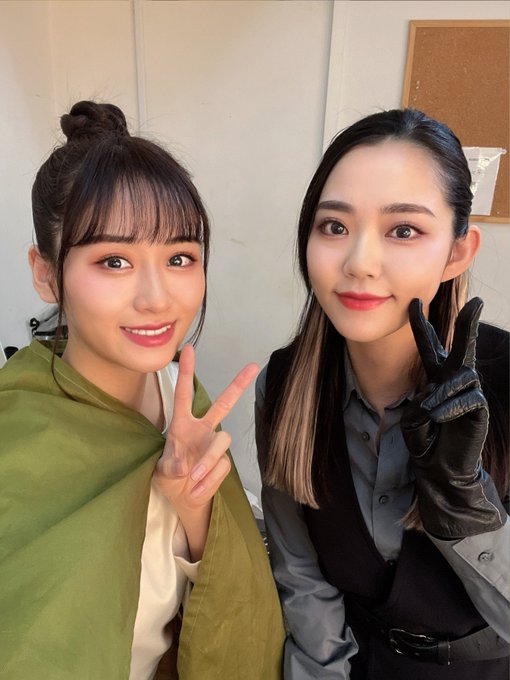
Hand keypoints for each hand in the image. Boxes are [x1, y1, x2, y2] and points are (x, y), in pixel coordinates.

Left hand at [154, 345, 257, 558]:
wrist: (184, 498)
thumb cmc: (169, 478)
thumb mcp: (160, 472)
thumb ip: (170, 466)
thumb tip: (186, 465)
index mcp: (181, 425)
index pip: (184, 394)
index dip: (187, 373)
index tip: (189, 349)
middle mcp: (201, 430)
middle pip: (223, 404)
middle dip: (238, 385)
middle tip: (253, 366)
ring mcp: (214, 445)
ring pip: (221, 443)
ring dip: (207, 462)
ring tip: (193, 478)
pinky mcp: (223, 461)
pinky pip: (221, 467)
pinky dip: (208, 480)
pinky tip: (197, 487)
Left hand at [401, 298, 504, 537]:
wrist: (438, 467)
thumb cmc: (424, 440)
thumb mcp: (412, 418)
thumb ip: (421, 401)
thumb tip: (436, 393)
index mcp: (435, 376)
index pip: (430, 347)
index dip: (422, 325)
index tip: (414, 302)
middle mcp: (454, 380)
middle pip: (463, 346)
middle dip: (470, 323)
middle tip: (477, 301)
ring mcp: (469, 393)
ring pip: (461, 377)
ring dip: (440, 393)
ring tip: (426, 412)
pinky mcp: (479, 409)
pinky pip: (468, 399)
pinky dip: (448, 408)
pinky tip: (438, 418)